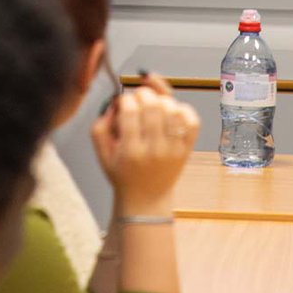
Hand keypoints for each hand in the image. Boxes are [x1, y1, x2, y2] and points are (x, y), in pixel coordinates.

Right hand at [91, 84, 198, 214]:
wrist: (146, 198)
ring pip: (173, 109)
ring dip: (162, 100)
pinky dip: (183, 110)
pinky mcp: (187, 149)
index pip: (130, 109)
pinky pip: (192, 121)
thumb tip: (116, 102)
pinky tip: (171, 113)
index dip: (125, 98)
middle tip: (138, 101)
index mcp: (130, 151)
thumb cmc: (122, 172)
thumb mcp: (101, 153)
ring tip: (155, 107)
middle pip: (153, 106)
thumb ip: (100, 125)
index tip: (124, 103)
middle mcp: (154, 150)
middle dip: (143, 94)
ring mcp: (173, 150)